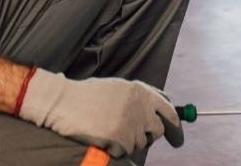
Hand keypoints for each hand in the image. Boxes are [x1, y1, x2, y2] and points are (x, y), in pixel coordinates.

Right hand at [18, 69, 183, 157]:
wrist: (63, 102)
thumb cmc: (86, 96)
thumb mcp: (116, 88)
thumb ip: (138, 98)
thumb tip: (157, 112)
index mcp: (140, 91)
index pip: (168, 110)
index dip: (175, 126)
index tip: (177, 138)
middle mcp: (140, 106)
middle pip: (158, 131)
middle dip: (151, 138)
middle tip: (140, 140)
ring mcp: (132, 124)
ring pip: (140, 144)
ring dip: (128, 142)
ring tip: (107, 128)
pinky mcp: (121, 139)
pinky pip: (124, 152)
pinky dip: (115, 149)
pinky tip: (101, 136)